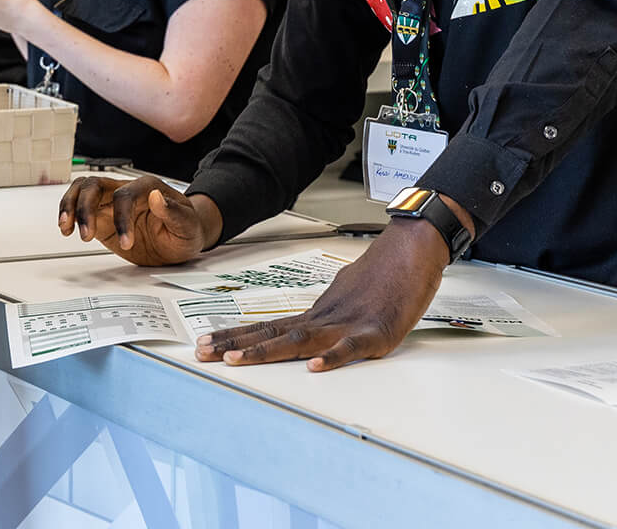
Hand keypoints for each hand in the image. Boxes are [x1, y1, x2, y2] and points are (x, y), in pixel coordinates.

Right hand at [57, 174, 221, 266]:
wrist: (182, 239)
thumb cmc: (187, 228)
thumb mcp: (188, 225)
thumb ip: (174, 212)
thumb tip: (157, 198)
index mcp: (147, 188)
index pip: (125, 195)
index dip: (122, 218)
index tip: (126, 242)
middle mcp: (126, 190)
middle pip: (95, 185)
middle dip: (86, 208)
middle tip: (86, 235)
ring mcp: (112, 203)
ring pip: (83, 190)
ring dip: (71, 206)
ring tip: (66, 227)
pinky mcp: (103, 218)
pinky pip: (80, 209)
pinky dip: (70, 216)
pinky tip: (67, 228)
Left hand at [195, 217, 449, 371]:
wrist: (413, 250)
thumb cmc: (385, 274)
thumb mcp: (347, 295)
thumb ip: (328, 314)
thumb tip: (311, 326)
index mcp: (318, 313)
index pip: (269, 326)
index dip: (237, 336)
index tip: (206, 342)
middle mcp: (325, 318)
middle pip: (274, 333)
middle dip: (236, 345)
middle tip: (203, 352)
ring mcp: (348, 324)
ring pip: (301, 339)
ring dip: (267, 351)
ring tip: (238, 360)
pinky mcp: (376, 332)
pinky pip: (351, 347)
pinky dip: (333, 357)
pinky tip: (316, 367)